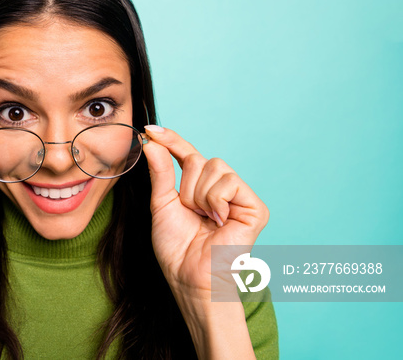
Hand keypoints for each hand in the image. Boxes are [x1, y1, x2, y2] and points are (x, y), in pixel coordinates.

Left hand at [142, 126, 268, 300]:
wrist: (190, 276)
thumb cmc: (176, 247)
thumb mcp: (162, 203)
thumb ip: (161, 172)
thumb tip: (152, 142)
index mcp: (200, 187)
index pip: (187, 154)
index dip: (171, 140)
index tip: (150, 129)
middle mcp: (222, 188)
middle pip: (199, 158)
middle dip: (186, 186)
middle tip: (190, 212)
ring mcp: (240, 196)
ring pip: (214, 167)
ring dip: (199, 196)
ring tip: (204, 219)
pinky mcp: (255, 207)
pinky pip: (229, 182)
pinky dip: (216, 201)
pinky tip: (219, 221)